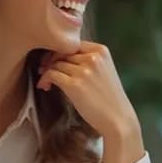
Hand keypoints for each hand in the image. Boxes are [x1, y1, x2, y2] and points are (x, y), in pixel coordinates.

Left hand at [36, 43, 142, 162]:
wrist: (117, 118)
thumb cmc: (110, 98)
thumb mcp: (104, 71)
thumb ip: (89, 60)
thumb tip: (62, 57)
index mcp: (101, 51)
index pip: (73, 44)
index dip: (60, 52)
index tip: (53, 61)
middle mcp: (93, 57)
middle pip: (62, 53)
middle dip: (50, 61)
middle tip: (44, 71)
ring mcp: (83, 70)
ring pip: (55, 63)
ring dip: (46, 72)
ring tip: (47, 83)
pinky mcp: (74, 84)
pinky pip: (51, 74)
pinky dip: (45, 79)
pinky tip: (45, 87)